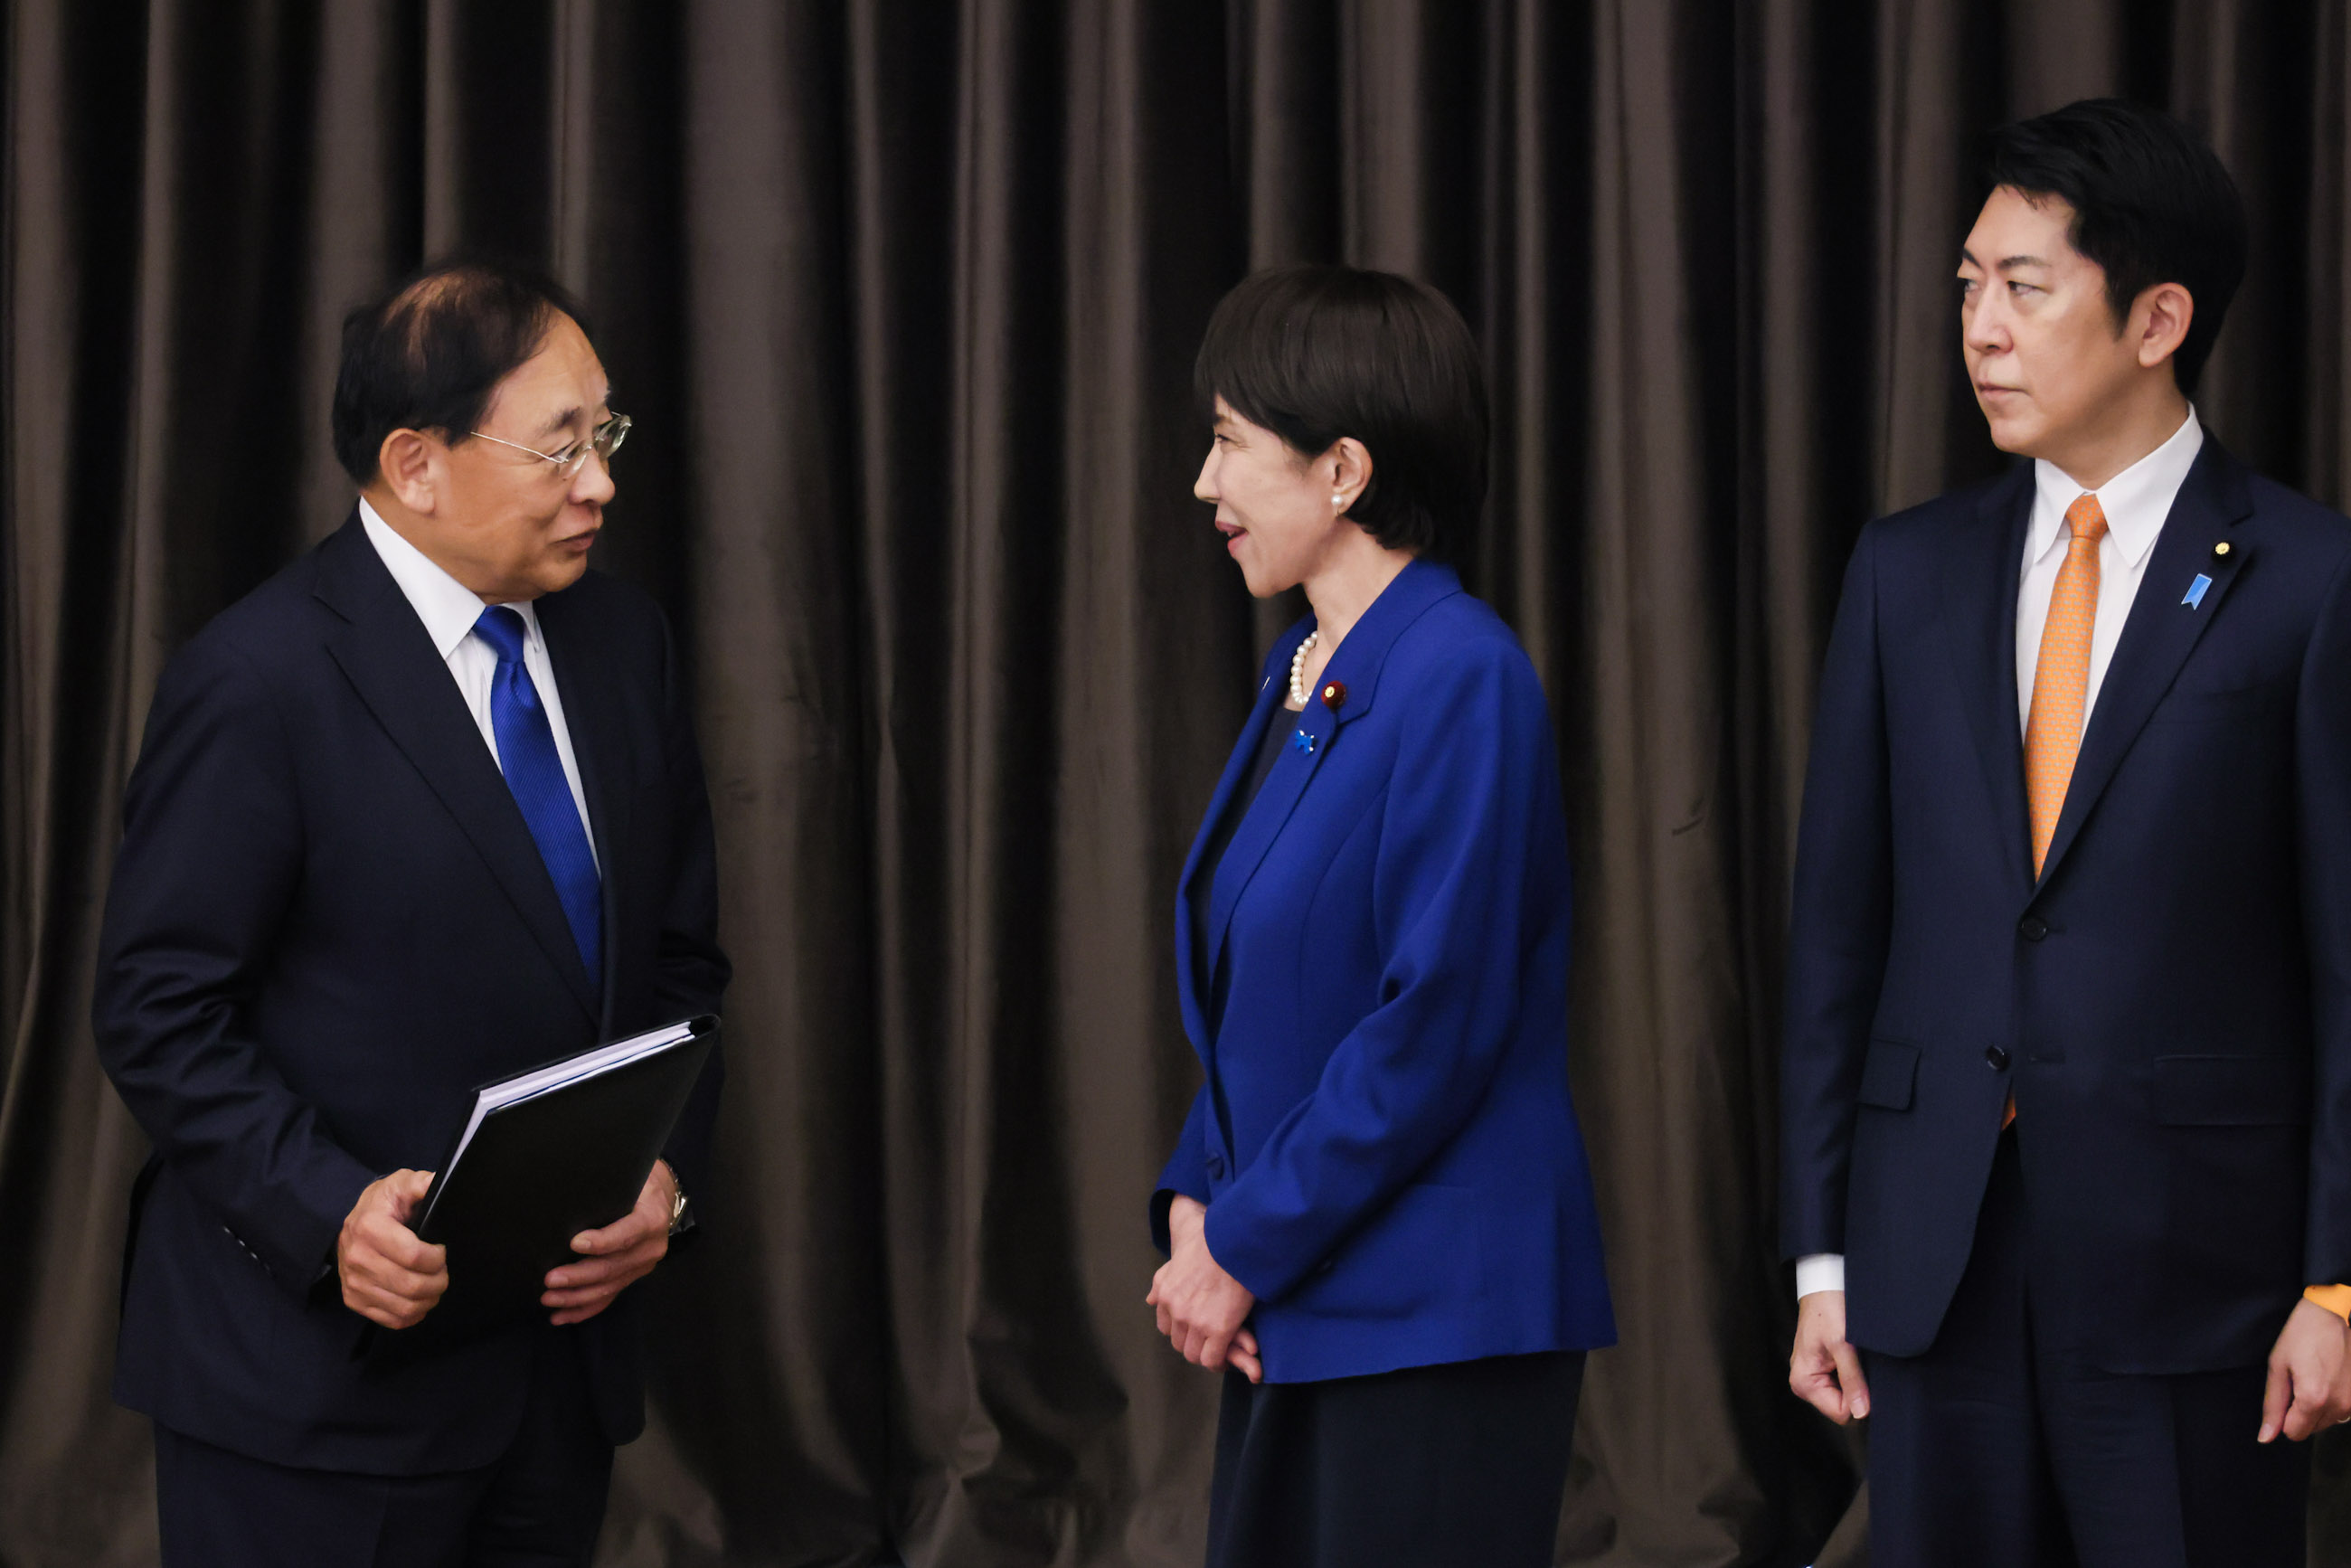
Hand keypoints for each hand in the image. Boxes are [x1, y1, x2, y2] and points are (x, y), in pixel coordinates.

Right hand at [338, 1169, 448, 1328]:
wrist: (353, 1223)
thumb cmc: (384, 1204)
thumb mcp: (401, 1183)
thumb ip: (420, 1183)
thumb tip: (439, 1181)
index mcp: (369, 1227)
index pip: (414, 1256)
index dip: (437, 1258)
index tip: (441, 1250)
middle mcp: (357, 1257)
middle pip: (411, 1285)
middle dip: (438, 1281)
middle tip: (443, 1272)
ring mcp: (353, 1282)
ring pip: (403, 1306)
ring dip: (428, 1299)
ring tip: (435, 1285)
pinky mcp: (353, 1300)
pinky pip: (391, 1320)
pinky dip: (412, 1314)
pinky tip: (419, 1299)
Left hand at [542, 1160, 675, 1326]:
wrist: (661, 1196)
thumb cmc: (637, 1182)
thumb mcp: (630, 1177)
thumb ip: (608, 1187)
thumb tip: (571, 1190)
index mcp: (651, 1219)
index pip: (627, 1233)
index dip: (602, 1241)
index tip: (573, 1243)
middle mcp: (650, 1247)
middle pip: (613, 1267)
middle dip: (579, 1276)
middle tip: (549, 1279)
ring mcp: (642, 1266)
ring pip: (608, 1288)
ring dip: (576, 1297)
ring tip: (548, 1299)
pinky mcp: (632, 1277)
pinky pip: (609, 1298)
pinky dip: (584, 1309)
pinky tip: (561, 1317)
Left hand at [1148, 1195, 1260, 1381]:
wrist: (1234, 1241)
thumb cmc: (1210, 1245)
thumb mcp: (1176, 1260)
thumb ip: (1161, 1281)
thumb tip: (1150, 1300)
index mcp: (1166, 1295)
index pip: (1166, 1327)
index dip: (1181, 1330)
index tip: (1195, 1330)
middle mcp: (1177, 1311)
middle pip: (1179, 1343)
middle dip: (1193, 1343)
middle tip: (1210, 1341)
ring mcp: (1197, 1322)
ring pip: (1194, 1354)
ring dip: (1206, 1354)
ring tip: (1220, 1350)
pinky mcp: (1219, 1329)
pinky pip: (1212, 1358)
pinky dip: (1218, 1362)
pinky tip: (1227, 1355)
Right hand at [1790, 1289, 1869, 1423]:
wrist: (1824, 1286)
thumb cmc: (1827, 1310)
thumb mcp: (1843, 1344)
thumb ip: (1852, 1380)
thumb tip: (1861, 1413)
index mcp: (1804, 1382)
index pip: (1840, 1413)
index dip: (1858, 1400)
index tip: (1865, 1377)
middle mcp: (1805, 1383)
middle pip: (1842, 1407)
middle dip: (1857, 1391)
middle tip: (1860, 1364)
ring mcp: (1814, 1377)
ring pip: (1845, 1397)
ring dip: (1856, 1381)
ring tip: (1856, 1357)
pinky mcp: (1823, 1369)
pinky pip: (1844, 1385)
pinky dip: (1854, 1374)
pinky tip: (1855, 1357)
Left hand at [2260, 1297, 2350, 1441]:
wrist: (2330, 1315)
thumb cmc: (2301, 1336)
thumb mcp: (2277, 1367)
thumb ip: (2272, 1405)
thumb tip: (2265, 1437)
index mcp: (2313, 1400)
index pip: (2293, 1433)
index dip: (2283, 1417)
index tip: (2285, 1394)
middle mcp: (2339, 1406)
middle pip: (2311, 1429)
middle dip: (2299, 1413)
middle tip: (2298, 1382)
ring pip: (2327, 1422)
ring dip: (2316, 1408)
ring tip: (2313, 1378)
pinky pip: (2342, 1412)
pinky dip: (2331, 1402)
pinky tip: (2327, 1379)